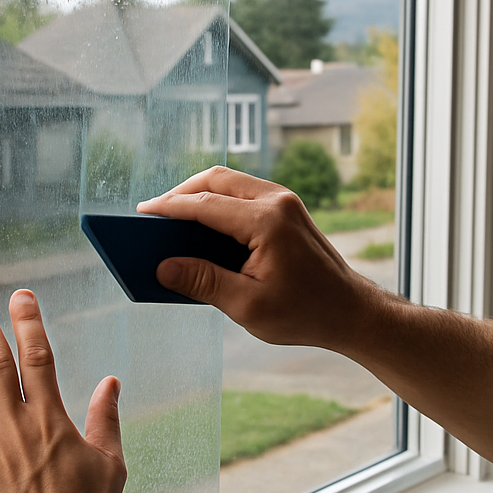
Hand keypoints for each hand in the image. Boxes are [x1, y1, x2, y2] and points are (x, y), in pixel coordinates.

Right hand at [137, 166, 373, 349]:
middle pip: (216, 179)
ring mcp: (285, 201)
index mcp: (266, 221)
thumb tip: (164, 268)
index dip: (168, 208)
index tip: (141, 214)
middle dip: (181, 193)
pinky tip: (202, 225)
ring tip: (172, 217)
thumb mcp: (247, 305)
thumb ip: (203, 282)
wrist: (352, 311)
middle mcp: (277, 201)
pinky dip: (219, 202)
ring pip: (231, 182)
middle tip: (153, 214)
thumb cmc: (305, 312)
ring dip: (200, 194)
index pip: (205, 205)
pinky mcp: (288, 209)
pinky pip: (244, 194)